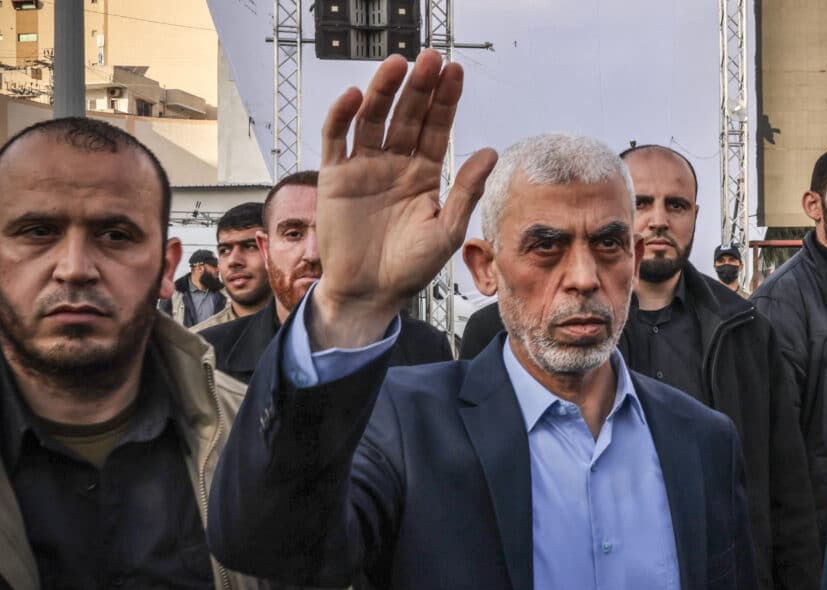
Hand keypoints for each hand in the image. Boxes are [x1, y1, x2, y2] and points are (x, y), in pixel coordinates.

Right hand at [311, 49, 497, 349]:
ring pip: (373, 118)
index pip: (435, 127)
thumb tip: (490, 151)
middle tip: (430, 58)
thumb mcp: (447, 230)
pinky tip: (356, 95)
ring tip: (397, 64)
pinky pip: (336, 138)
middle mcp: (394, 164)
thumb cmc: (410, 268)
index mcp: (423, 174)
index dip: (445, 100)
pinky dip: (342, 115)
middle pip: (406, 115)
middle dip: (419, 87)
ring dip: (384, 90)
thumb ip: (465, 190)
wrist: (370, 293)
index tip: (456, 72)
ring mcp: (364, 168)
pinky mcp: (336, 177)